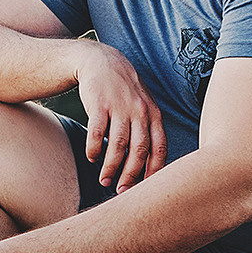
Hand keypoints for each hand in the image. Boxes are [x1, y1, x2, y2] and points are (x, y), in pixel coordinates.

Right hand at [74, 41, 167, 191]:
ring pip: (118, 145)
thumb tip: (148, 167)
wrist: (101, 62)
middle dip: (130, 175)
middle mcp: (140, 111)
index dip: (153, 171)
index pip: (159, 148)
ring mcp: (119, 107)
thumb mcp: (143, 106)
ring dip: (110, 166)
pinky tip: (92, 157)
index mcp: (154, 114)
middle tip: (121, 190)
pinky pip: (97, 133)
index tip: (144, 189)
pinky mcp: (99, 104)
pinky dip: (94, 149)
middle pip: (139, 150)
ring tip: (104, 180)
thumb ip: (148, 131)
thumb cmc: (124, 91)